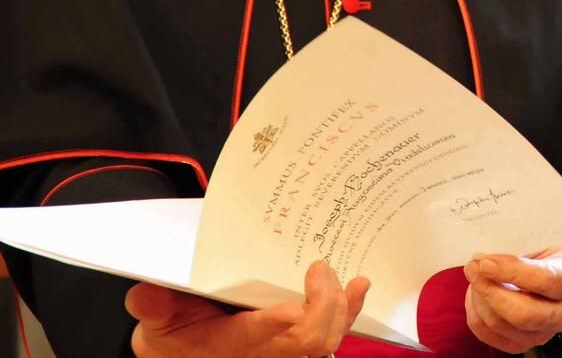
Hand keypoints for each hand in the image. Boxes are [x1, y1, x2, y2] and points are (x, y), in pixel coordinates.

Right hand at [125, 260, 369, 356]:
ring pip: (326, 340)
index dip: (274, 326)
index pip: (255, 338)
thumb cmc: (175, 333)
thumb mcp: (156, 323)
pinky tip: (359, 287)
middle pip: (307, 341)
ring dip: (342, 309)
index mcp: (228, 344)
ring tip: (347, 278)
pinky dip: (350, 311)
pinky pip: (333, 333)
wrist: (185, 351)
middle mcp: (264, 352)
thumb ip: (154, 308)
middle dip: (321, 305)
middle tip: (318, 268)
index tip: (289, 309)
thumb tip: (145, 294)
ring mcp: (285, 350)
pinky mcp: (300, 343)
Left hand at [463, 242, 561, 353]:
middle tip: (473, 268)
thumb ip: (518, 245)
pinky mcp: (520, 344)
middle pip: (522, 313)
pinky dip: (475, 312)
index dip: (512, 271)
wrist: (551, 267)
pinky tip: (476, 292)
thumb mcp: (540, 239)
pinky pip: (488, 334)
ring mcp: (542, 334)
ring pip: (501, 324)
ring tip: (474, 275)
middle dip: (490, 290)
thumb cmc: (545, 249)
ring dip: (479, 298)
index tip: (486, 262)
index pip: (544, 280)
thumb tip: (485, 255)